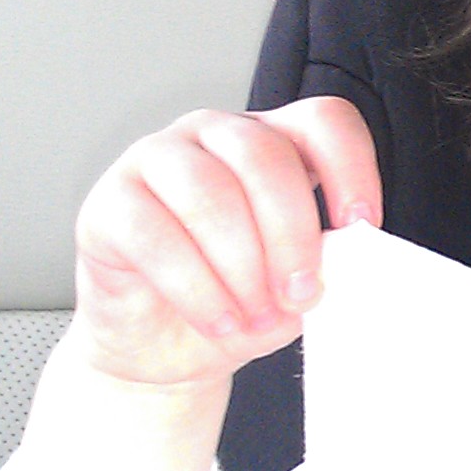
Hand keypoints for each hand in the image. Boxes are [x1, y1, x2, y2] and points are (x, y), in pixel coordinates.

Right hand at [68, 97, 382, 388]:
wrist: (163, 349)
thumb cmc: (237, 304)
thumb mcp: (295, 285)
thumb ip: (323, 262)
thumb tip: (346, 261)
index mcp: (273, 141)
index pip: (323, 121)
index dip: (351, 167)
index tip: (360, 226)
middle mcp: (214, 135)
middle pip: (264, 155)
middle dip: (291, 233)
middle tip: (300, 293)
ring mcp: (156, 159)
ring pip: (209, 191)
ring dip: (242, 266)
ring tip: (254, 317)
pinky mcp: (110, 203)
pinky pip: (154, 234)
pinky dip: (195, 287)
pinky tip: (217, 320)